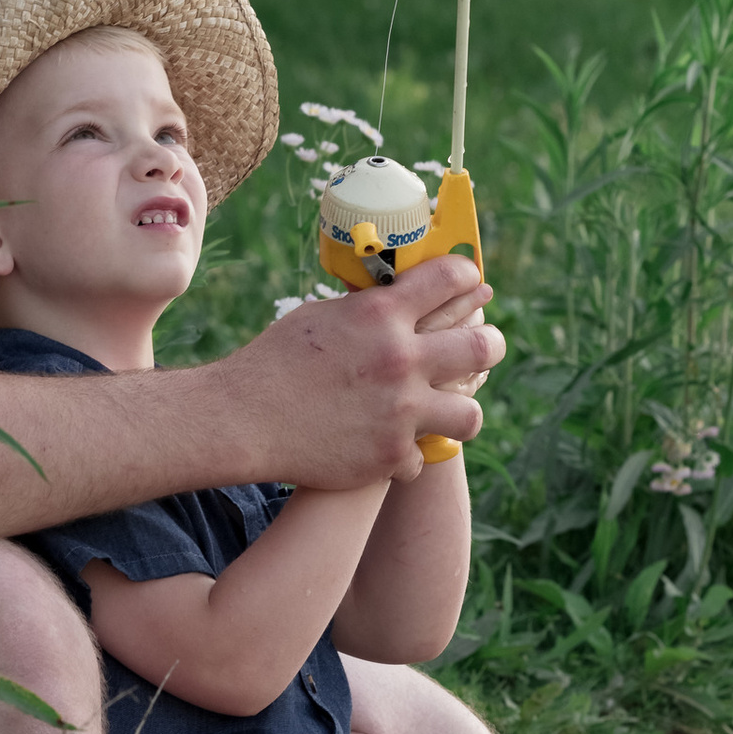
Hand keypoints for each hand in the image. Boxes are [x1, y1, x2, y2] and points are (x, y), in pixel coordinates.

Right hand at [227, 257, 503, 486]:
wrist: (243, 418)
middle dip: (490, 344)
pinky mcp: (390, 454)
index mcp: (382, 313)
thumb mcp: (324, 317)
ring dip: (461, 410)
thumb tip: (402, 297)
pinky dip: (406, 454)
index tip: (473, 283)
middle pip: (482, 346)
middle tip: (485, 348)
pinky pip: (422, 456)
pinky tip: (392, 448)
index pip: (452, 278)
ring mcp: (400, 411)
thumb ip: (370, 311)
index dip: (468, 277)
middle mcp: (400, 359)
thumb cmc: (274, 361)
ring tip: (451, 410)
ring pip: (470, 413)